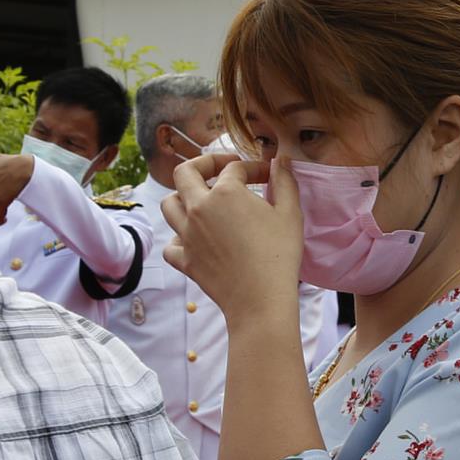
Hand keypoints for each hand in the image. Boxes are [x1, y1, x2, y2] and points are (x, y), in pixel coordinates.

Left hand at [162, 155, 304, 321]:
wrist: (260, 299)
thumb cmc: (279, 255)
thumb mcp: (290, 213)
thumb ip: (284, 181)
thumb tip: (281, 160)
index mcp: (224, 193)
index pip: (235, 168)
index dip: (254, 167)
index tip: (268, 175)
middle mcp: (199, 209)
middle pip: (185, 173)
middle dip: (203, 164)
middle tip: (221, 169)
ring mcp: (187, 235)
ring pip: (169, 205)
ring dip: (183, 197)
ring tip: (201, 200)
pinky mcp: (185, 259)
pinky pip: (171, 243)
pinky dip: (178, 238)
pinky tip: (195, 239)